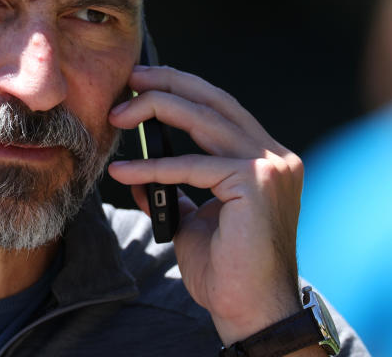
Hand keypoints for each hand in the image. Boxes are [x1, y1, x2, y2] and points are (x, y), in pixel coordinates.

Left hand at [107, 65, 304, 345]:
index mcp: (266, 159)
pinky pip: (192, 165)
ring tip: (117, 116)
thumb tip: (139, 176)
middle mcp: (275, 156)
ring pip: (203, 119)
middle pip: (215, 101)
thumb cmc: (226, 271)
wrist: (250, 312)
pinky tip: (123, 172)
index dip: (182, 88)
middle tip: (130, 79)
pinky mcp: (255, 183)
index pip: (221, 108)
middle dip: (168, 83)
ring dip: (154, 110)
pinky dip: (153, 166)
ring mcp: (269, 167)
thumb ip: (173, 192)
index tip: (144, 82)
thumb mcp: (192, 221)